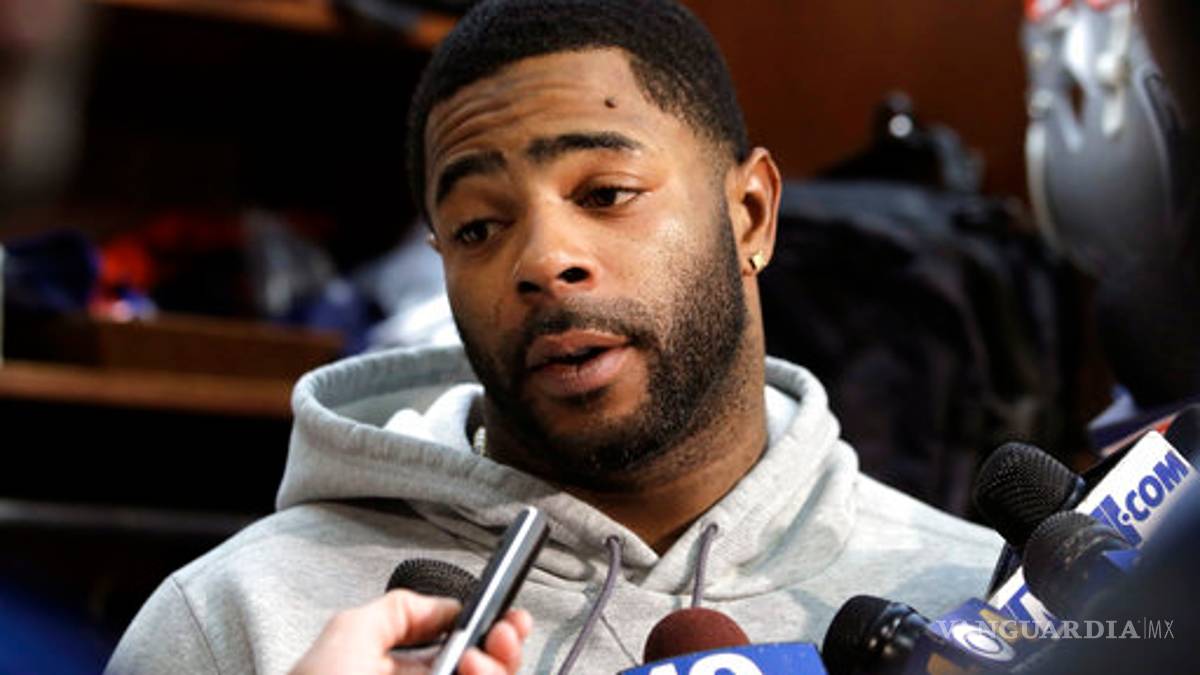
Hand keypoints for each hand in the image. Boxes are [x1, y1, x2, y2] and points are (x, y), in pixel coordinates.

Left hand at [290, 589, 532, 674]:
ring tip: (475, 659)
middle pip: (485, 672)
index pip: (458, 651)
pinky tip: (471, 672)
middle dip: (503, 648)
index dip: (488, 632)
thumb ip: (399, 609)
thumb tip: (447, 606)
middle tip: (500, 636)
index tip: (505, 619)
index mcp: (398, 674)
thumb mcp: (349, 634)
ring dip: (495, 668)